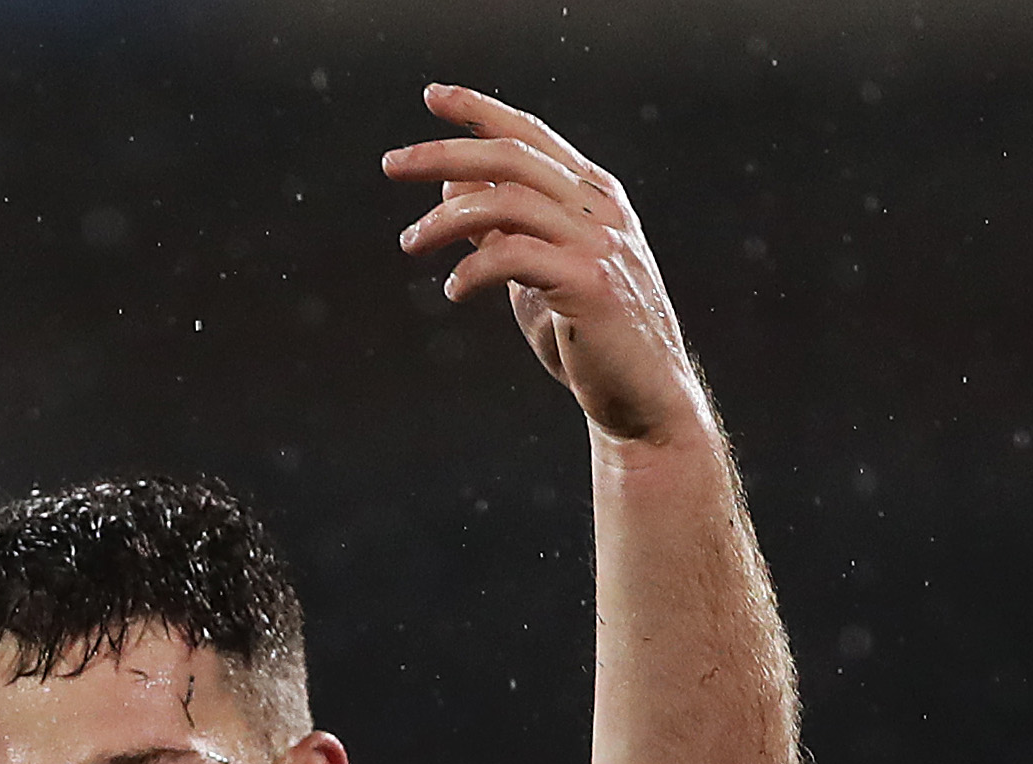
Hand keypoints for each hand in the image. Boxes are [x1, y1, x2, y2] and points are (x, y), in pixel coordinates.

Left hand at [384, 83, 704, 442]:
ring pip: (506, 202)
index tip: (431, 97)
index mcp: (593, 195)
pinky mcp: (591, 285)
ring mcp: (599, 244)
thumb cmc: (586, 335)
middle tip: (391, 164)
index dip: (479, 111)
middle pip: (511, 157)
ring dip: (445, 220)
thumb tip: (452, 184)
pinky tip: (454, 290)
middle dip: (444, 153)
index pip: (530, 135)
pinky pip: (514, 257)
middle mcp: (600, 208)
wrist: (642, 398)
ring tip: (410, 244)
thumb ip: (503, 227)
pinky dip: (473, 269)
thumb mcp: (536, 271)